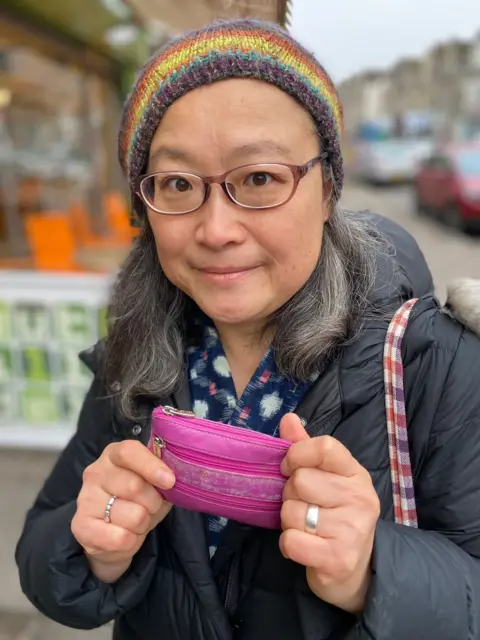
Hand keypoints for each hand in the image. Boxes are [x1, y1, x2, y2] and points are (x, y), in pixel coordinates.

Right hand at [71, 440, 174, 582]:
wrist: (112, 537)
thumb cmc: (138, 502)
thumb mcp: (153, 484)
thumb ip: (162, 476)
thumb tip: (173, 478)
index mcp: (113, 455)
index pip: (129, 452)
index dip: (151, 466)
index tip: (170, 481)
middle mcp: (95, 473)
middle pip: (135, 486)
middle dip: (154, 502)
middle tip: (151, 507)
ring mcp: (85, 499)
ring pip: (134, 515)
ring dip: (144, 523)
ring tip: (136, 522)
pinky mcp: (81, 526)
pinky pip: (121, 538)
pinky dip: (132, 541)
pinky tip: (125, 535)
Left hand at [279, 414, 379, 613]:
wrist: (356, 569)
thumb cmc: (336, 515)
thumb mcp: (327, 478)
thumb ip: (305, 447)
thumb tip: (288, 418)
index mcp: (356, 473)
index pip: (324, 447)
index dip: (296, 454)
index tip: (289, 468)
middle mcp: (359, 498)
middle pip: (301, 480)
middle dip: (290, 494)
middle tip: (303, 505)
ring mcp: (351, 530)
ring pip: (292, 511)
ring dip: (288, 521)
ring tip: (305, 527)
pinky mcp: (338, 559)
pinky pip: (291, 541)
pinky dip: (288, 544)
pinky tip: (303, 546)